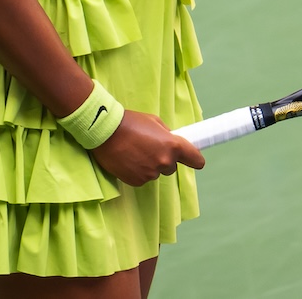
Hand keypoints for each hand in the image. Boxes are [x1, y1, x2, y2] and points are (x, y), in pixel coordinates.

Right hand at [90, 110, 205, 185]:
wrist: (105, 132)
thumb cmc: (130, 122)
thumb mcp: (154, 121)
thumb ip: (167, 133)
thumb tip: (171, 140)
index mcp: (172, 146)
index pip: (196, 159)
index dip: (195, 159)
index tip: (194, 160)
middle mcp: (164, 162)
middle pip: (171, 167)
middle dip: (164, 159)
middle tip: (149, 147)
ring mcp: (151, 173)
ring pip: (156, 172)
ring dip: (150, 165)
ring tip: (134, 152)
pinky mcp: (137, 181)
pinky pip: (143, 178)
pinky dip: (138, 171)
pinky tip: (128, 160)